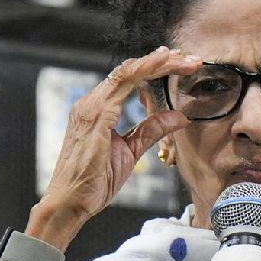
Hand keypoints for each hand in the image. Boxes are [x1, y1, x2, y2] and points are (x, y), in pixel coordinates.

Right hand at [31, 46, 200, 247]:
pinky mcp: (95, 117)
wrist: (70, 202)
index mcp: (98, 110)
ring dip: (157, 63)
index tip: (180, 63)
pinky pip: (122, 85)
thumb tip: (180, 117)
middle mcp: (91, 103)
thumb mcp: (130, 151)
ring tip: (182, 58)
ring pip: (127, 72)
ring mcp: (91, 108)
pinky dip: (144, 71)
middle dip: (163, 62)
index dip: (155, 68)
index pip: (129, 80)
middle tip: (191, 58)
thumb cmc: (93, 181)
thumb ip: (152, 130)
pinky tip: (162, 64)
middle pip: (130, 71)